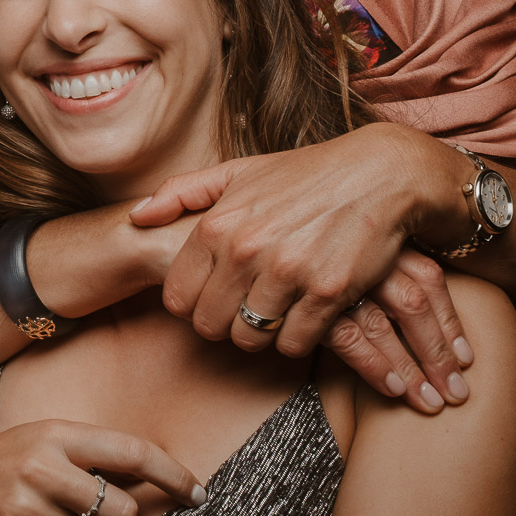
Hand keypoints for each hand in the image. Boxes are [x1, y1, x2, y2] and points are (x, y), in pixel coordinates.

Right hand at [0, 419, 203, 515]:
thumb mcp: (40, 444)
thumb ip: (90, 457)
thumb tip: (155, 488)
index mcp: (53, 432)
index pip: (132, 451)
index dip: (173, 475)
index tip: (197, 493)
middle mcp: (38, 465)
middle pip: (121, 513)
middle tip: (85, 514)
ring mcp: (20, 507)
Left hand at [133, 122, 472, 411]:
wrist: (379, 175)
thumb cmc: (303, 176)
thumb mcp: (237, 172)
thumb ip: (181, 192)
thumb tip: (136, 217)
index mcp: (216, 225)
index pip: (177, 297)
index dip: (191, 304)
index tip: (211, 297)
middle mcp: (245, 250)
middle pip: (209, 325)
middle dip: (223, 323)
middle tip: (243, 310)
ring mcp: (287, 273)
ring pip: (250, 338)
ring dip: (260, 333)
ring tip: (272, 312)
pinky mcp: (328, 292)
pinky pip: (293, 343)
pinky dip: (296, 337)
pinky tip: (303, 315)